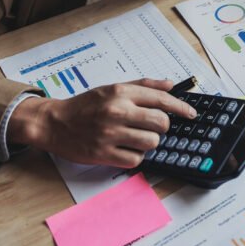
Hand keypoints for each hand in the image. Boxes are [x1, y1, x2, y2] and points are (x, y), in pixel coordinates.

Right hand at [8, 78, 196, 167]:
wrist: (53, 123)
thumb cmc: (85, 106)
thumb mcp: (112, 88)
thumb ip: (143, 86)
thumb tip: (170, 85)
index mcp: (120, 93)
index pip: (161, 100)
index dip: (181, 108)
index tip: (191, 114)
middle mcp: (116, 112)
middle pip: (161, 123)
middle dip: (162, 127)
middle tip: (153, 127)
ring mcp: (110, 134)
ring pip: (151, 143)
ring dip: (149, 142)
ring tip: (137, 138)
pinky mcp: (103, 154)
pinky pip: (136, 159)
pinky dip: (135, 156)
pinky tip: (126, 148)